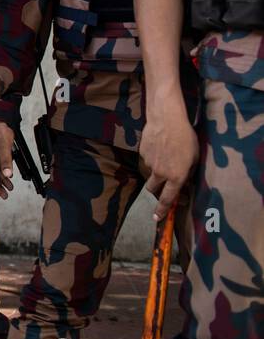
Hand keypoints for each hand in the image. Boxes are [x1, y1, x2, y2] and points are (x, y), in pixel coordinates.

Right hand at [141, 102, 198, 221]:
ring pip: (151, 172)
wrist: (166, 120)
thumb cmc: (186, 138)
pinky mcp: (142, 153)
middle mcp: (161, 173)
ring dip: (157, 170)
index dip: (162, 211)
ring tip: (166, 154)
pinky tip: (160, 146)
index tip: (156, 218)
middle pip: (153, 190)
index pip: (167, 199)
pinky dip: (154, 157)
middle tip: (162, 186)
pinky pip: (148, 160)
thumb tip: (184, 180)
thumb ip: (188, 172)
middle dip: (156, 191)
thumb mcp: (195, 157)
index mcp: (176, 177)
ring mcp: (149, 163)